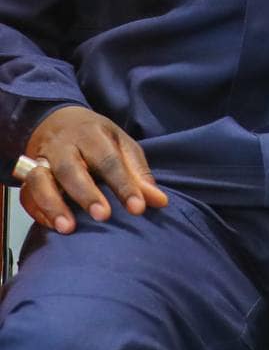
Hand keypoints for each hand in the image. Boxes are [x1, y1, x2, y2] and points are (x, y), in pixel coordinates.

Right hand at [19, 105, 167, 233]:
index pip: (110, 160)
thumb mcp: (120, 144)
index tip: (138, 208)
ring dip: (54, 205)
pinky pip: (26, 194)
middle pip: (72, 169)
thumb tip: (160, 201)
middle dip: (87, 193)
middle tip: (103, 216)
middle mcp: (64, 146)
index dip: (124, 185)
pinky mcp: (28, 177)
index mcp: (93, 135)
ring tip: (69, 228)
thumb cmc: (96, 137)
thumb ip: (138, 173)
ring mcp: (42, 161)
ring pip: (41, 181)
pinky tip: (52, 226)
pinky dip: (37, 210)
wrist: (56, 121)